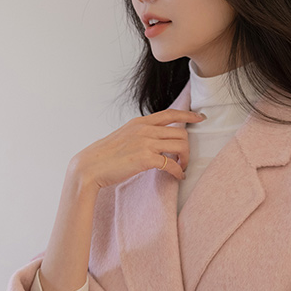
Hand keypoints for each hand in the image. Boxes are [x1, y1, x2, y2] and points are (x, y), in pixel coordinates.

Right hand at [70, 109, 206, 189]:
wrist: (90, 167)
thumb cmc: (105, 155)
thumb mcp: (124, 136)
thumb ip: (140, 134)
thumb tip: (154, 138)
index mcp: (140, 122)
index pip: (170, 114)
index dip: (188, 115)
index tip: (200, 118)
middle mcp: (145, 129)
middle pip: (180, 133)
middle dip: (188, 148)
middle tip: (185, 159)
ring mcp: (146, 143)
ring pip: (180, 146)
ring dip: (186, 159)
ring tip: (182, 168)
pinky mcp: (145, 159)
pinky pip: (172, 164)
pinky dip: (179, 171)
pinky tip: (178, 176)